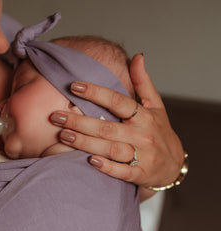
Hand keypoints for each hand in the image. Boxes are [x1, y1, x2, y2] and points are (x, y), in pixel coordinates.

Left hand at [50, 54, 183, 192]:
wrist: (175, 164)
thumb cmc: (159, 131)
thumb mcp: (156, 105)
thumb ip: (143, 82)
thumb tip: (137, 56)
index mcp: (144, 115)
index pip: (118, 101)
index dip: (96, 93)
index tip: (74, 86)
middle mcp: (142, 134)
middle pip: (108, 127)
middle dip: (80, 121)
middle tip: (56, 116)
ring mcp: (142, 155)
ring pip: (111, 149)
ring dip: (86, 143)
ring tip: (63, 135)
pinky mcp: (140, 174)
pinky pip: (122, 171)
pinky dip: (107, 167)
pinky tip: (89, 161)